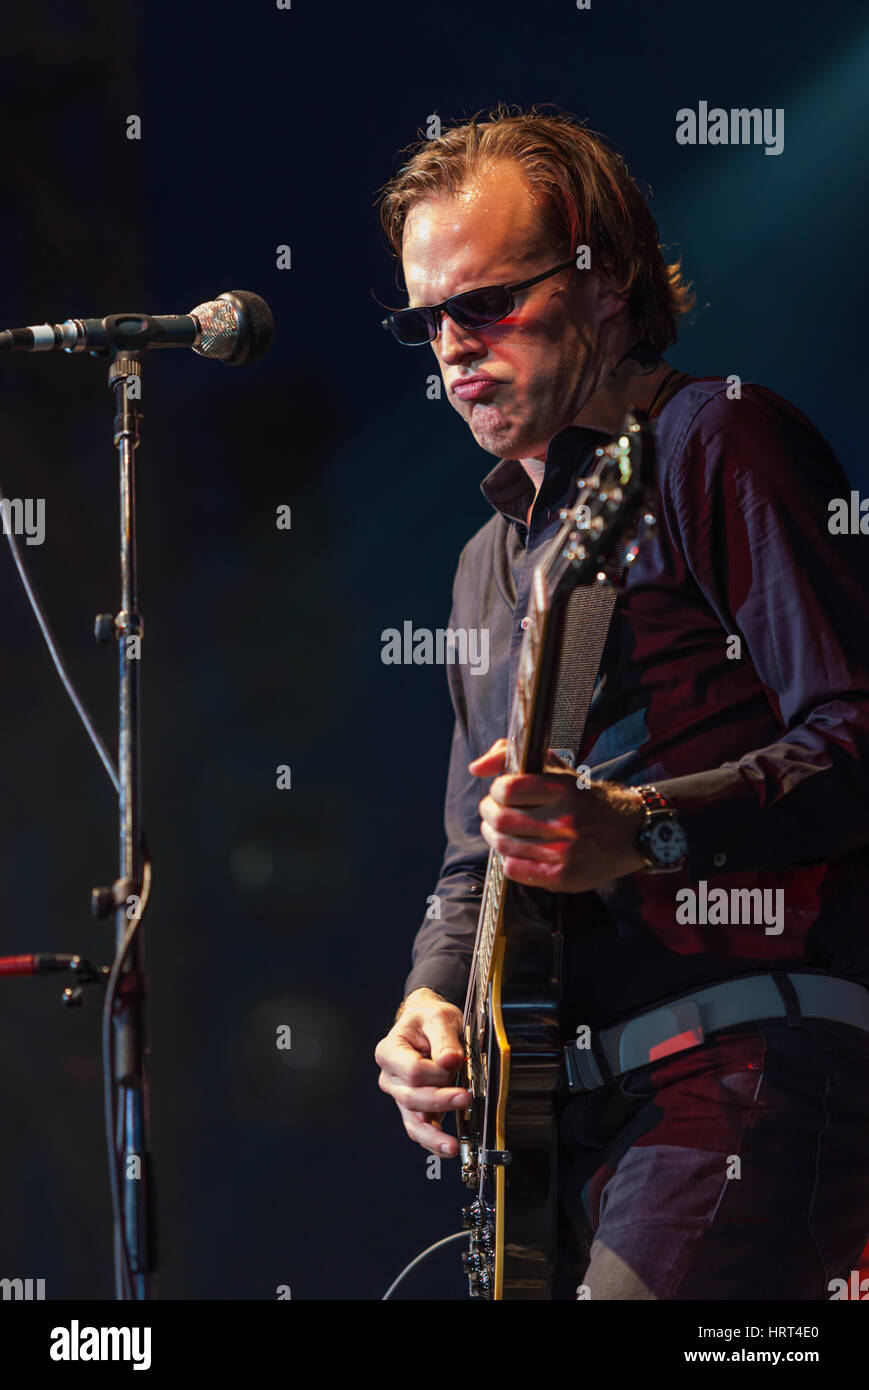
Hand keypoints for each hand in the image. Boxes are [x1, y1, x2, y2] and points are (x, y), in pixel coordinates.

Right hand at [375, 988, 468, 1156]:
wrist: (427, 1023)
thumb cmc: (428, 1018)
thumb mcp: (439, 1018)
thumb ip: (445, 1038)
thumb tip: (450, 1060)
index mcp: (390, 1051)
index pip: (412, 1071)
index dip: (435, 1072)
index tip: (454, 1063)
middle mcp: (391, 1077)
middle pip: (412, 1098)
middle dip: (440, 1100)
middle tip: (465, 1097)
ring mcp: (401, 1095)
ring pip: (413, 1122)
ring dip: (434, 1135)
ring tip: (452, 1146)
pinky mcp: (415, 1108)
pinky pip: (420, 1129)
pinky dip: (433, 1142)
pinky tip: (447, 1148)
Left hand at [470, 737, 645, 892]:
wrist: (630, 831)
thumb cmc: (585, 796)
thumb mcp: (555, 767)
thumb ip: (512, 756)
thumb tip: (475, 767)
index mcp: (564, 791)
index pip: (508, 789)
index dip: (496, 789)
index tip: (500, 790)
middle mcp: (565, 822)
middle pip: (501, 820)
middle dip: (488, 813)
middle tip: (492, 810)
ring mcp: (564, 853)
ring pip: (504, 846)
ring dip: (494, 836)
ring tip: (500, 829)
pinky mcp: (563, 877)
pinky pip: (515, 870)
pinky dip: (508, 858)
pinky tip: (517, 850)